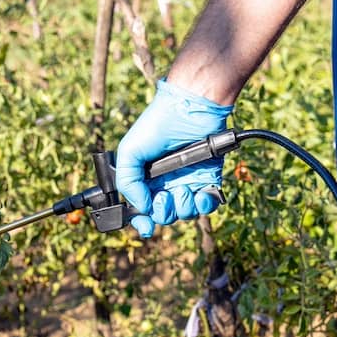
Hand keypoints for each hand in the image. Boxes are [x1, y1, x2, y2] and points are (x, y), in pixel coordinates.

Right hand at [115, 79, 233, 237]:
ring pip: (186, 212)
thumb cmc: (156, 125)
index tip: (146, 228)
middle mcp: (167, 184)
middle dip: (164, 212)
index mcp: (146, 180)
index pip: (143, 210)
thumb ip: (127, 182)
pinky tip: (200, 193)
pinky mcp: (209, 178)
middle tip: (164, 196)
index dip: (143, 223)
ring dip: (184, 206)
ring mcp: (188, 182)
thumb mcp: (129, 152)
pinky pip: (208, 203)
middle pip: (165, 215)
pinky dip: (205, 203)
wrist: (188, 108)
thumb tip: (142, 207)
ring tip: (184, 188)